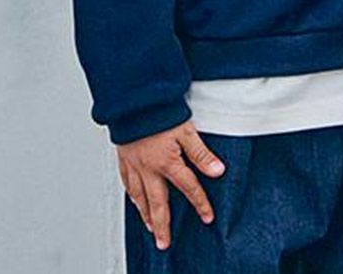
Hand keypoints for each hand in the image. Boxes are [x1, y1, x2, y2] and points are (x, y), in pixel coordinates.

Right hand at [116, 118, 225, 251]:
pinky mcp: (124, 157)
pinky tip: (135, 200)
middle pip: (157, 203)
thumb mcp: (186, 130)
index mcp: (167, 162)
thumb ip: (201, 153)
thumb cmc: (159, 111)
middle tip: (164, 243)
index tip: (207, 217)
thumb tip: (218, 171)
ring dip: (146, 215)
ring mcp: (134, 164)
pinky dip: (132, 196)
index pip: (188, 188)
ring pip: (139, 197)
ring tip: (151, 228)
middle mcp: (148, 168)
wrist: (133, 100)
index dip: (200, 203)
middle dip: (163, 225)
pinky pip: (127, 183)